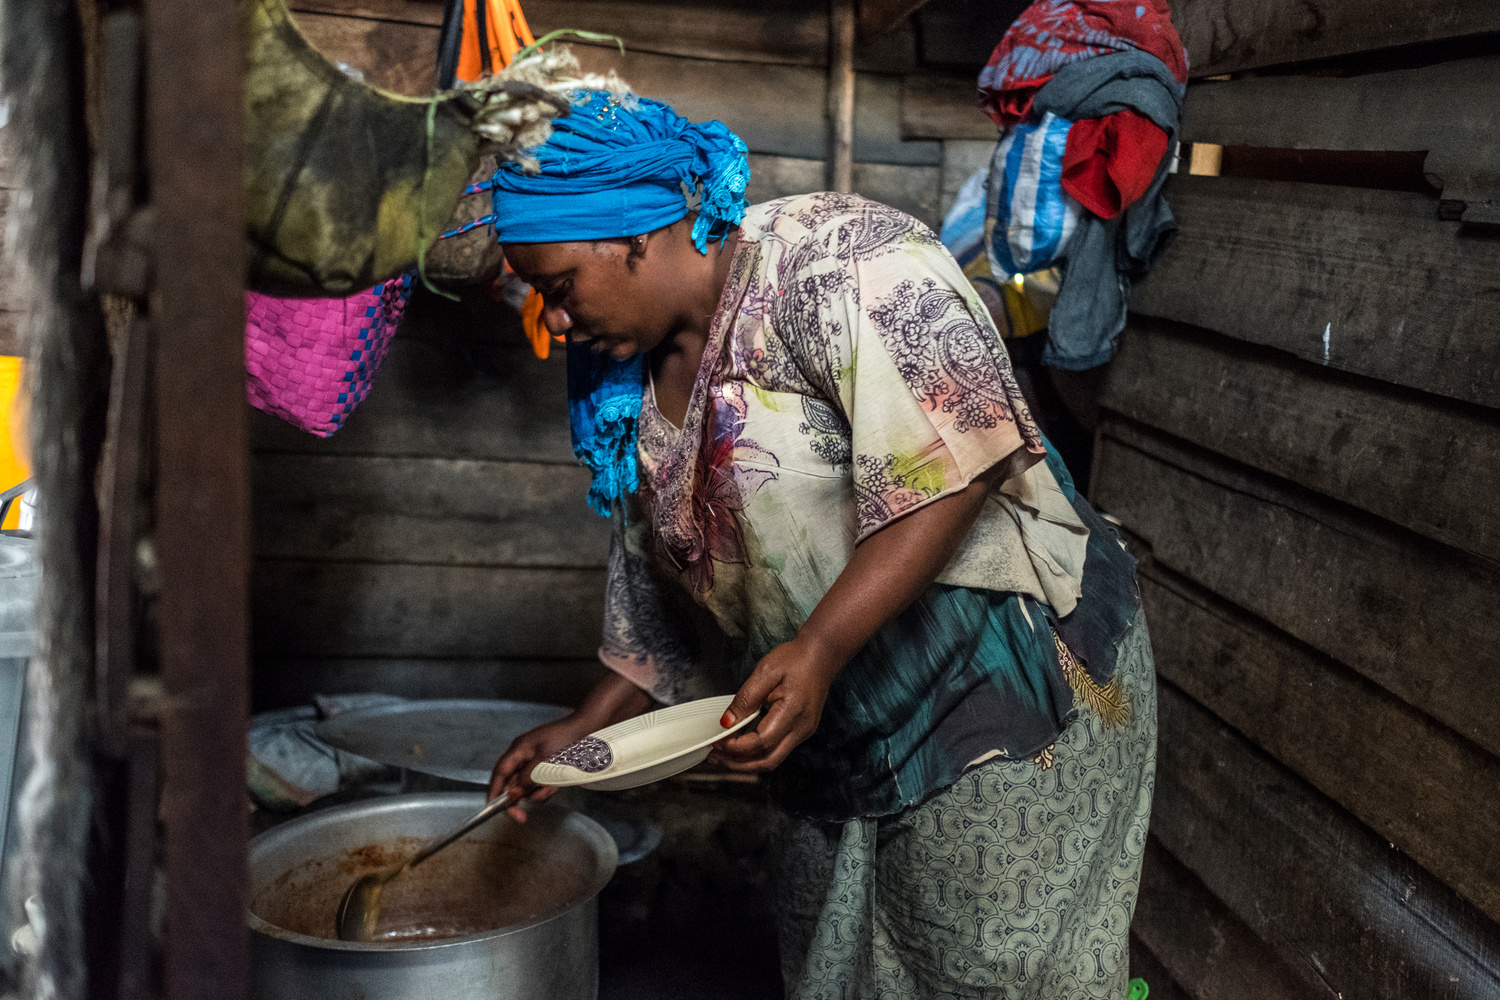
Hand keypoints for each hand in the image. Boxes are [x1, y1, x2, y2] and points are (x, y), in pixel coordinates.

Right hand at [487, 713, 597, 820]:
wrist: (589, 728)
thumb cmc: (568, 739)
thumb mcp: (545, 761)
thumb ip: (527, 779)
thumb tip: (512, 794)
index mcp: (519, 749)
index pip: (500, 773)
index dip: (494, 791)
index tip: (493, 808)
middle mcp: (524, 755)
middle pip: (512, 783)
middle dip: (519, 798)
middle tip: (521, 816)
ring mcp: (535, 760)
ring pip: (527, 786)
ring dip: (538, 791)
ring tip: (552, 786)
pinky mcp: (547, 766)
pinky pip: (541, 783)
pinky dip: (548, 787)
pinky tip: (558, 783)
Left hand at [707, 636, 841, 772]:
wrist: (822, 655)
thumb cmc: (796, 659)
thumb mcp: (766, 671)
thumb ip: (746, 698)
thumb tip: (727, 723)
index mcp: (793, 712)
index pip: (761, 742)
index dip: (736, 747)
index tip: (717, 741)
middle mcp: (801, 728)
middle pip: (767, 761)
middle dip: (738, 764)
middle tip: (715, 757)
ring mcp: (803, 732)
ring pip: (772, 759)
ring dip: (746, 761)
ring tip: (723, 754)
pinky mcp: (801, 731)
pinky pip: (777, 750)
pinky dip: (757, 752)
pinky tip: (741, 746)